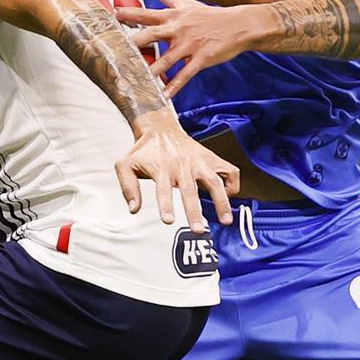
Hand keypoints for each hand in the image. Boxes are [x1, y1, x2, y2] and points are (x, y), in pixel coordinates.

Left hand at [114, 0, 256, 96]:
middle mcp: (178, 29)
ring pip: (166, 59)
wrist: (239, 25)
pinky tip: (164, 96)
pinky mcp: (201, 58)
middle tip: (115, 50)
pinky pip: (185, 75)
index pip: (146, 14)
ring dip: (151, 70)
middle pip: (151, 34)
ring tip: (135, 80)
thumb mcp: (186, 2)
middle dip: (133, 42)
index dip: (128, 14)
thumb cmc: (209, 16)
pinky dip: (174, 86)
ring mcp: (189, 45)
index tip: (111, 15)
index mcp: (173, 16)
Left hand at [114, 115, 238, 230]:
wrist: (160, 129)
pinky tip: (229, 197)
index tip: (168, 221)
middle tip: (198, 230)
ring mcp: (200, 162)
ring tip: (226, 220)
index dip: (166, 205)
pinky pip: (229, 171)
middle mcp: (183, 165)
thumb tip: (134, 210)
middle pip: (190, 190)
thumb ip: (128, 187)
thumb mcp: (126, 165)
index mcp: (162, 168)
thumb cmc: (144, 151)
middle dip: (194, 211)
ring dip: (222, 202)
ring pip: (215, 182)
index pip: (163, 188)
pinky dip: (233, 184)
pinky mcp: (212, 159)